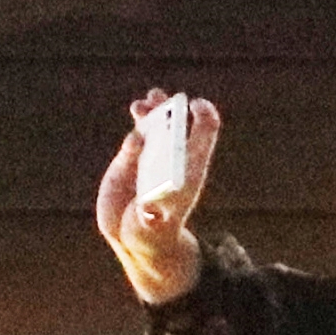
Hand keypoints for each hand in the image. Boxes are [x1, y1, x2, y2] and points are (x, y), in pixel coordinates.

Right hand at [94, 92, 215, 304]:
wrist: (136, 237)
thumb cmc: (152, 232)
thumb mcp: (153, 227)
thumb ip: (151, 219)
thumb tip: (148, 209)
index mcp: (189, 170)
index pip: (205, 135)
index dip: (204, 117)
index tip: (195, 104)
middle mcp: (173, 159)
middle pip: (177, 125)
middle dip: (171, 108)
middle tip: (160, 97)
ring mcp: (152, 158)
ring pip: (156, 126)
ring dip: (152, 110)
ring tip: (145, 102)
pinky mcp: (130, 160)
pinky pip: (137, 136)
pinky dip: (138, 124)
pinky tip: (136, 113)